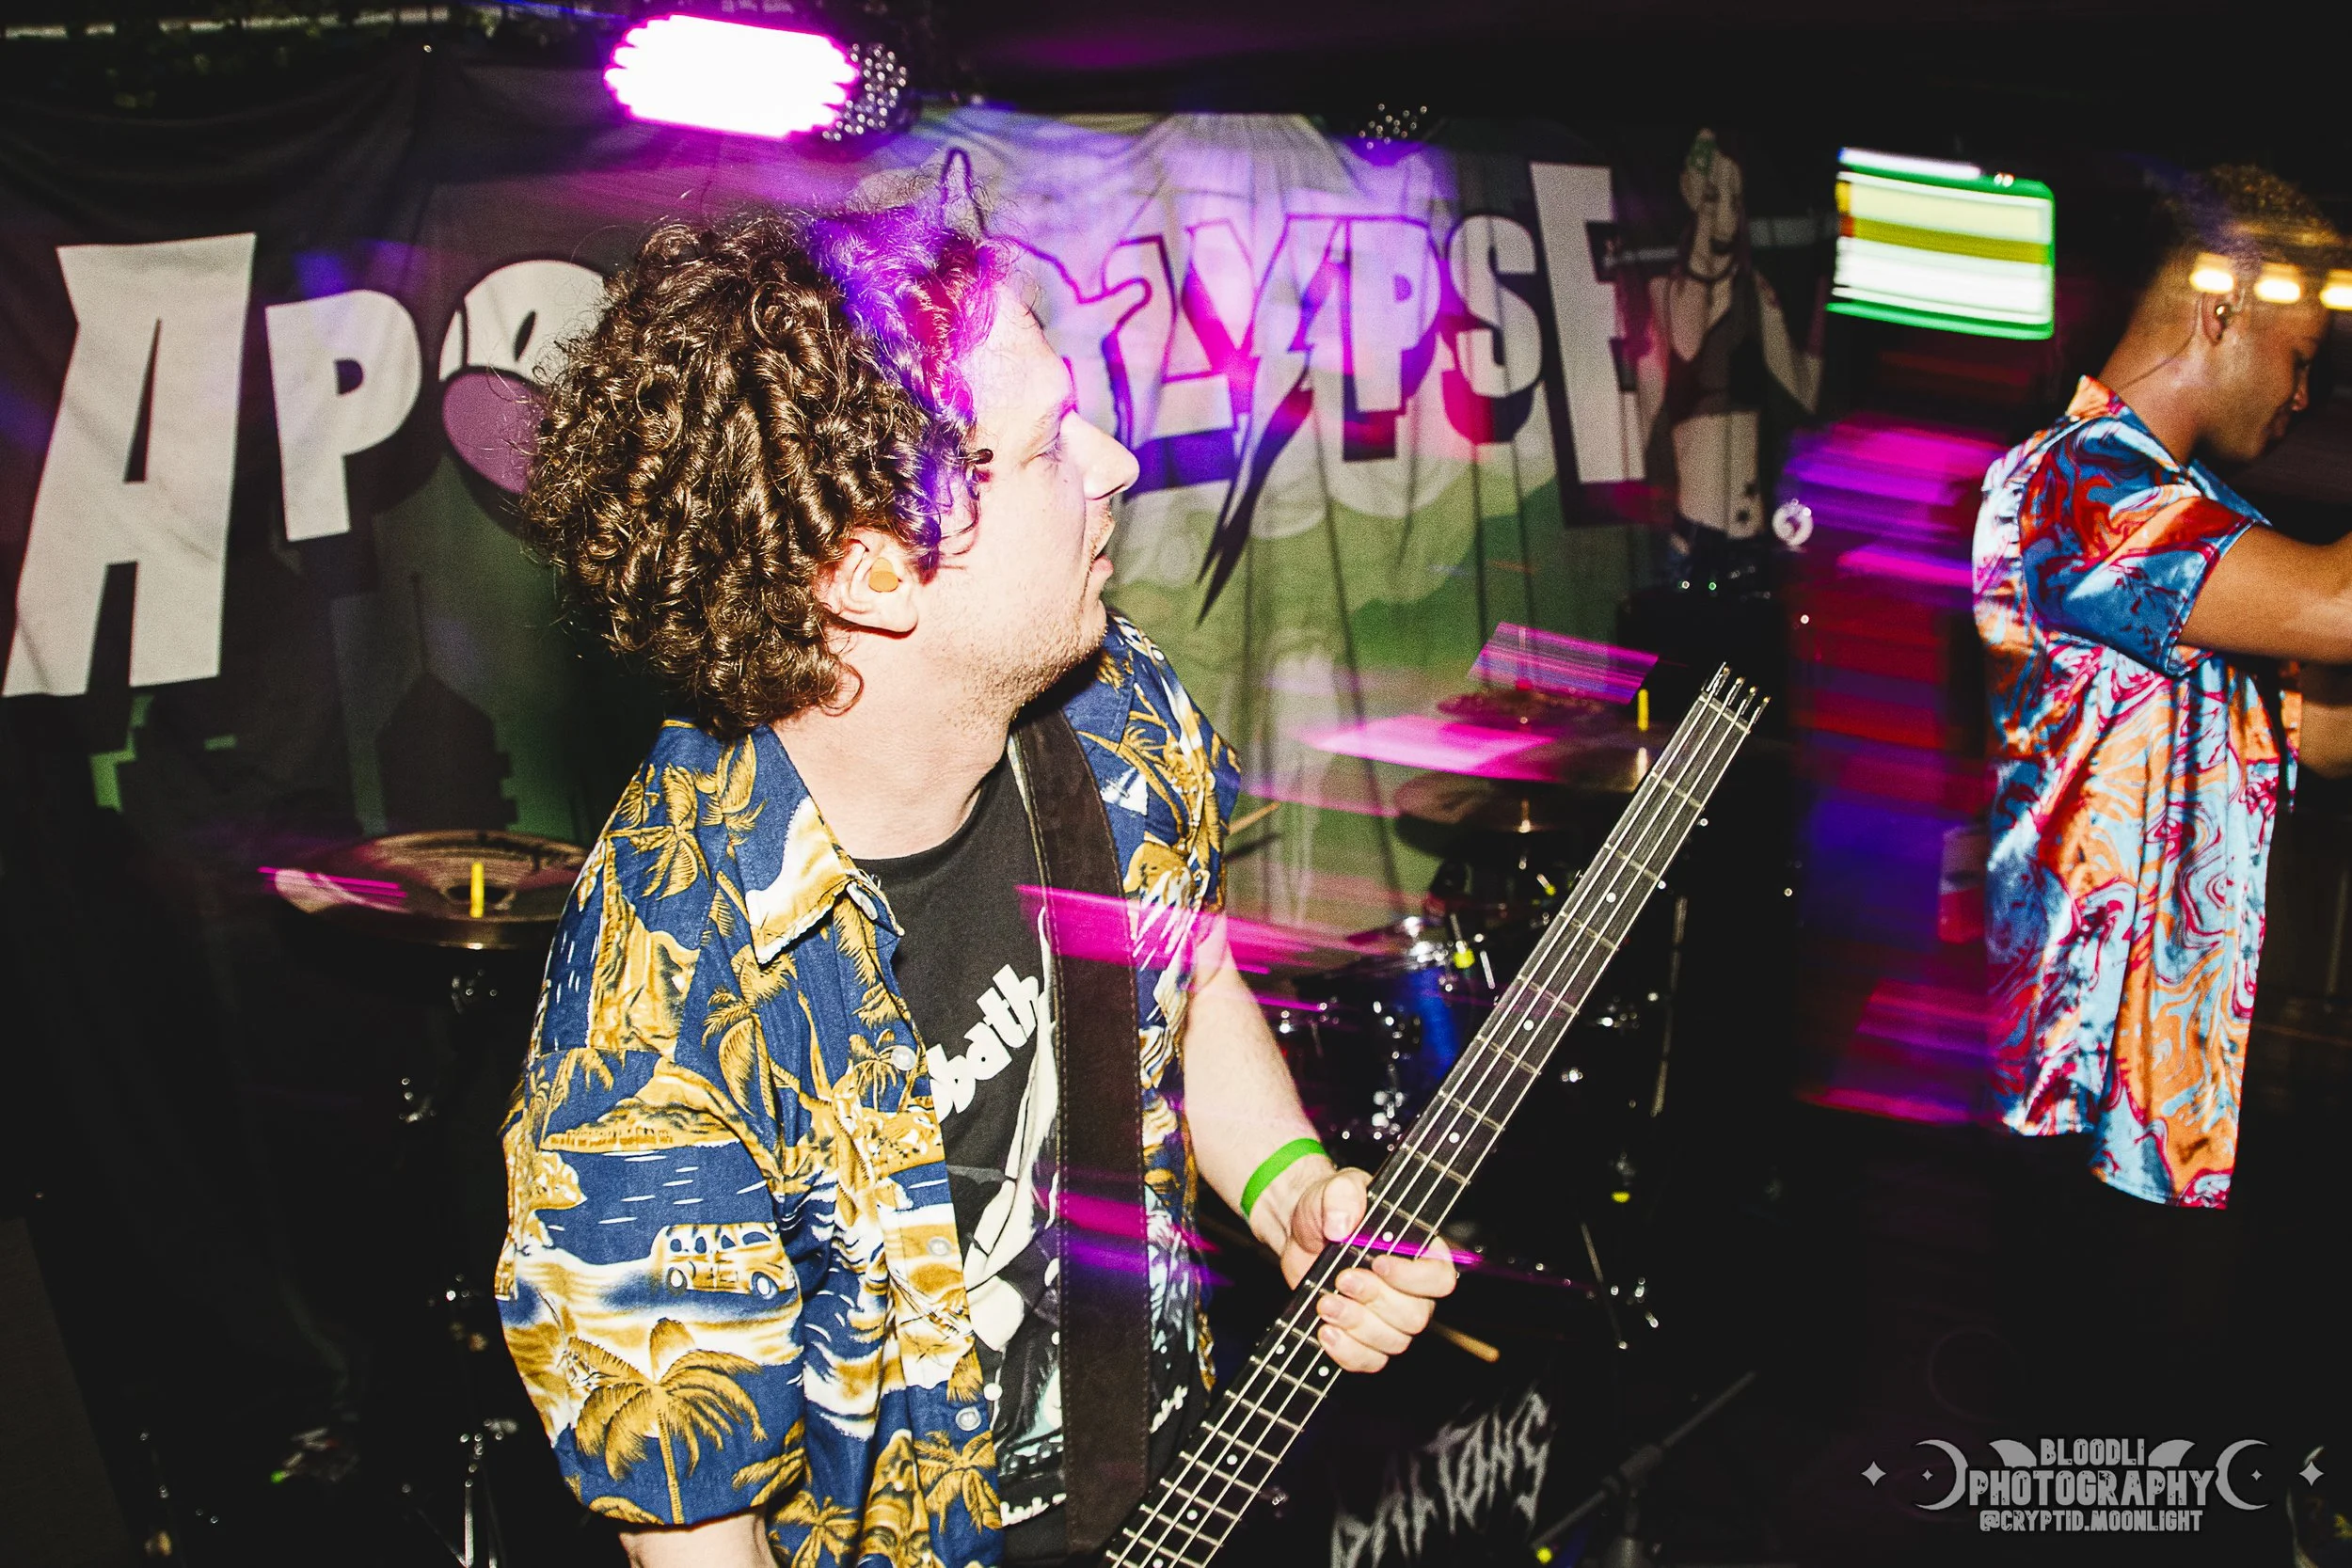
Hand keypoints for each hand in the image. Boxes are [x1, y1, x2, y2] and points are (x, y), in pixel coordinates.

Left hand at [1254, 1160, 1457, 1372]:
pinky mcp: (1363, 1337)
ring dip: (1357, 1326)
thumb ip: (1344, 1195)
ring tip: (1326, 1303)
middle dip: (1374, 1301)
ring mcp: (1388, 1317)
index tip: (1378, 1263)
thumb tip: (1342, 1225)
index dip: (1413, 1278)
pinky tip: (1326, 1331)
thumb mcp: (1336, 1189)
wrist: (1299, 1233)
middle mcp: (1410, 1289)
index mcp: (1418, 1251)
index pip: (1439, 1277)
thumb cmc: (1328, 1208)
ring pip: (1394, 1342)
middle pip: (1415, 1316)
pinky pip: (1370, 1360)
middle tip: (1342, 1279)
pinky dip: (1348, 1352)